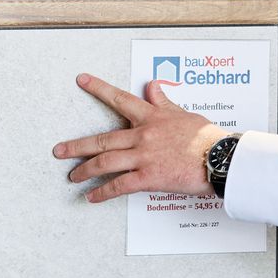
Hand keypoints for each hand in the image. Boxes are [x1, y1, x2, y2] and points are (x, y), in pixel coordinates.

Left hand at [53, 73, 225, 203]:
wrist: (219, 158)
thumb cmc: (206, 137)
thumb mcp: (183, 114)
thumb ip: (164, 102)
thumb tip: (153, 85)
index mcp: (152, 117)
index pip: (120, 99)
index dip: (99, 88)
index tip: (82, 80)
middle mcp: (143, 135)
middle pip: (102, 139)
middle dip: (76, 146)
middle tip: (59, 150)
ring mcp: (143, 157)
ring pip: (105, 162)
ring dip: (85, 170)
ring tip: (73, 176)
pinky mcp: (148, 177)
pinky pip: (119, 186)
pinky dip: (103, 193)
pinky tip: (92, 197)